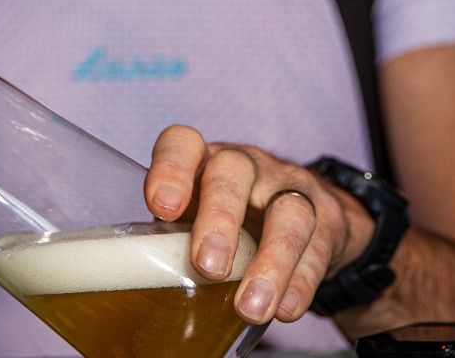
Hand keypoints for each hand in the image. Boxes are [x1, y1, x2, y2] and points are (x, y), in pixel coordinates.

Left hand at [145, 126, 371, 324]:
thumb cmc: (232, 224)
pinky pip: (317, 248)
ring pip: (286, 213)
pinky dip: (300, 282)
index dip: (172, 169)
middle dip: (220, 219)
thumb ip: (169, 248)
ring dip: (270, 262)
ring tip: (250, 307)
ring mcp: (290, 190)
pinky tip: (285, 309)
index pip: (183, 144)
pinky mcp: (327, 221)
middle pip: (234, 173)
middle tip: (208, 266)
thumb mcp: (196, 224)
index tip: (163, 207)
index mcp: (204, 163)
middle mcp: (247, 167)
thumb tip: (127, 309)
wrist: (308, 220)